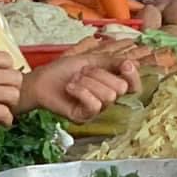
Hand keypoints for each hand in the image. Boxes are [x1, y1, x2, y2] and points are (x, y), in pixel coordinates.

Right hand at [0, 51, 22, 125]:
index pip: (7, 59)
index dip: (8, 69)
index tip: (4, 78)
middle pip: (14, 77)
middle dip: (14, 86)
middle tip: (7, 94)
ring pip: (12, 94)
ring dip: (11, 102)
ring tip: (5, 107)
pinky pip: (3, 112)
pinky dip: (7, 119)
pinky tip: (4, 121)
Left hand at [22, 40, 145, 120]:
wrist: (42, 79)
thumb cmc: (65, 70)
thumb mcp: (91, 59)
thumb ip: (113, 62)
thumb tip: (131, 63)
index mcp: (111, 83)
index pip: (134, 86)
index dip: (133, 75)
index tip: (125, 65)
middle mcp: (107, 98)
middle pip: (121, 88)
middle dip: (100, 74)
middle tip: (83, 72)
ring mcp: (96, 109)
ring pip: (109, 95)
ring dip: (88, 82)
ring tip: (75, 80)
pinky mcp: (85, 117)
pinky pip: (95, 104)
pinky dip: (80, 91)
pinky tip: (70, 88)